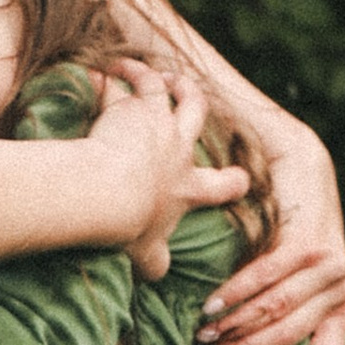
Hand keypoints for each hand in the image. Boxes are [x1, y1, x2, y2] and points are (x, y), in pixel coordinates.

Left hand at [81, 61, 247, 278]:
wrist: (110, 195)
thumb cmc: (127, 227)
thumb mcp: (146, 254)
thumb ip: (155, 262)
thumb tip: (156, 277)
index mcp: (189, 188)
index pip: (225, 185)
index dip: (234, 180)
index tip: (237, 178)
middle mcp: (181, 150)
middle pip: (197, 113)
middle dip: (193, 97)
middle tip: (185, 89)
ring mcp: (160, 124)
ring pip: (167, 87)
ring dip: (159, 76)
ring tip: (146, 69)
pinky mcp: (136, 106)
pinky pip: (132, 79)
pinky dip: (121, 71)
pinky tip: (107, 67)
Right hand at [197, 129, 344, 344]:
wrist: (296, 164)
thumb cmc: (289, 222)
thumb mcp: (304, 268)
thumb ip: (316, 298)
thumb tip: (337, 321)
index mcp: (342, 305)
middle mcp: (341, 289)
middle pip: (290, 337)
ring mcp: (329, 265)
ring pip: (276, 310)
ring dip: (235, 326)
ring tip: (204, 333)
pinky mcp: (308, 242)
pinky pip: (267, 278)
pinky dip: (236, 294)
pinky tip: (212, 304)